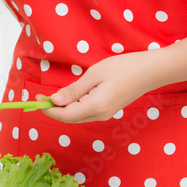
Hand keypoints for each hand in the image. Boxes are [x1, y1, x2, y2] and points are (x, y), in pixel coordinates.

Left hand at [43, 52, 159, 122]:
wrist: (151, 71)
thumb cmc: (124, 68)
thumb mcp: (95, 74)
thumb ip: (74, 90)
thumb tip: (55, 100)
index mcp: (95, 107)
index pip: (65, 115)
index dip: (48, 109)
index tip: (36, 99)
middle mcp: (100, 115)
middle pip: (70, 118)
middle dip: (54, 110)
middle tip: (41, 96)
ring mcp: (106, 114)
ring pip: (78, 116)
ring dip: (65, 108)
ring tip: (55, 94)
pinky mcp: (109, 110)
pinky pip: (87, 111)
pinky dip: (76, 105)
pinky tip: (73, 94)